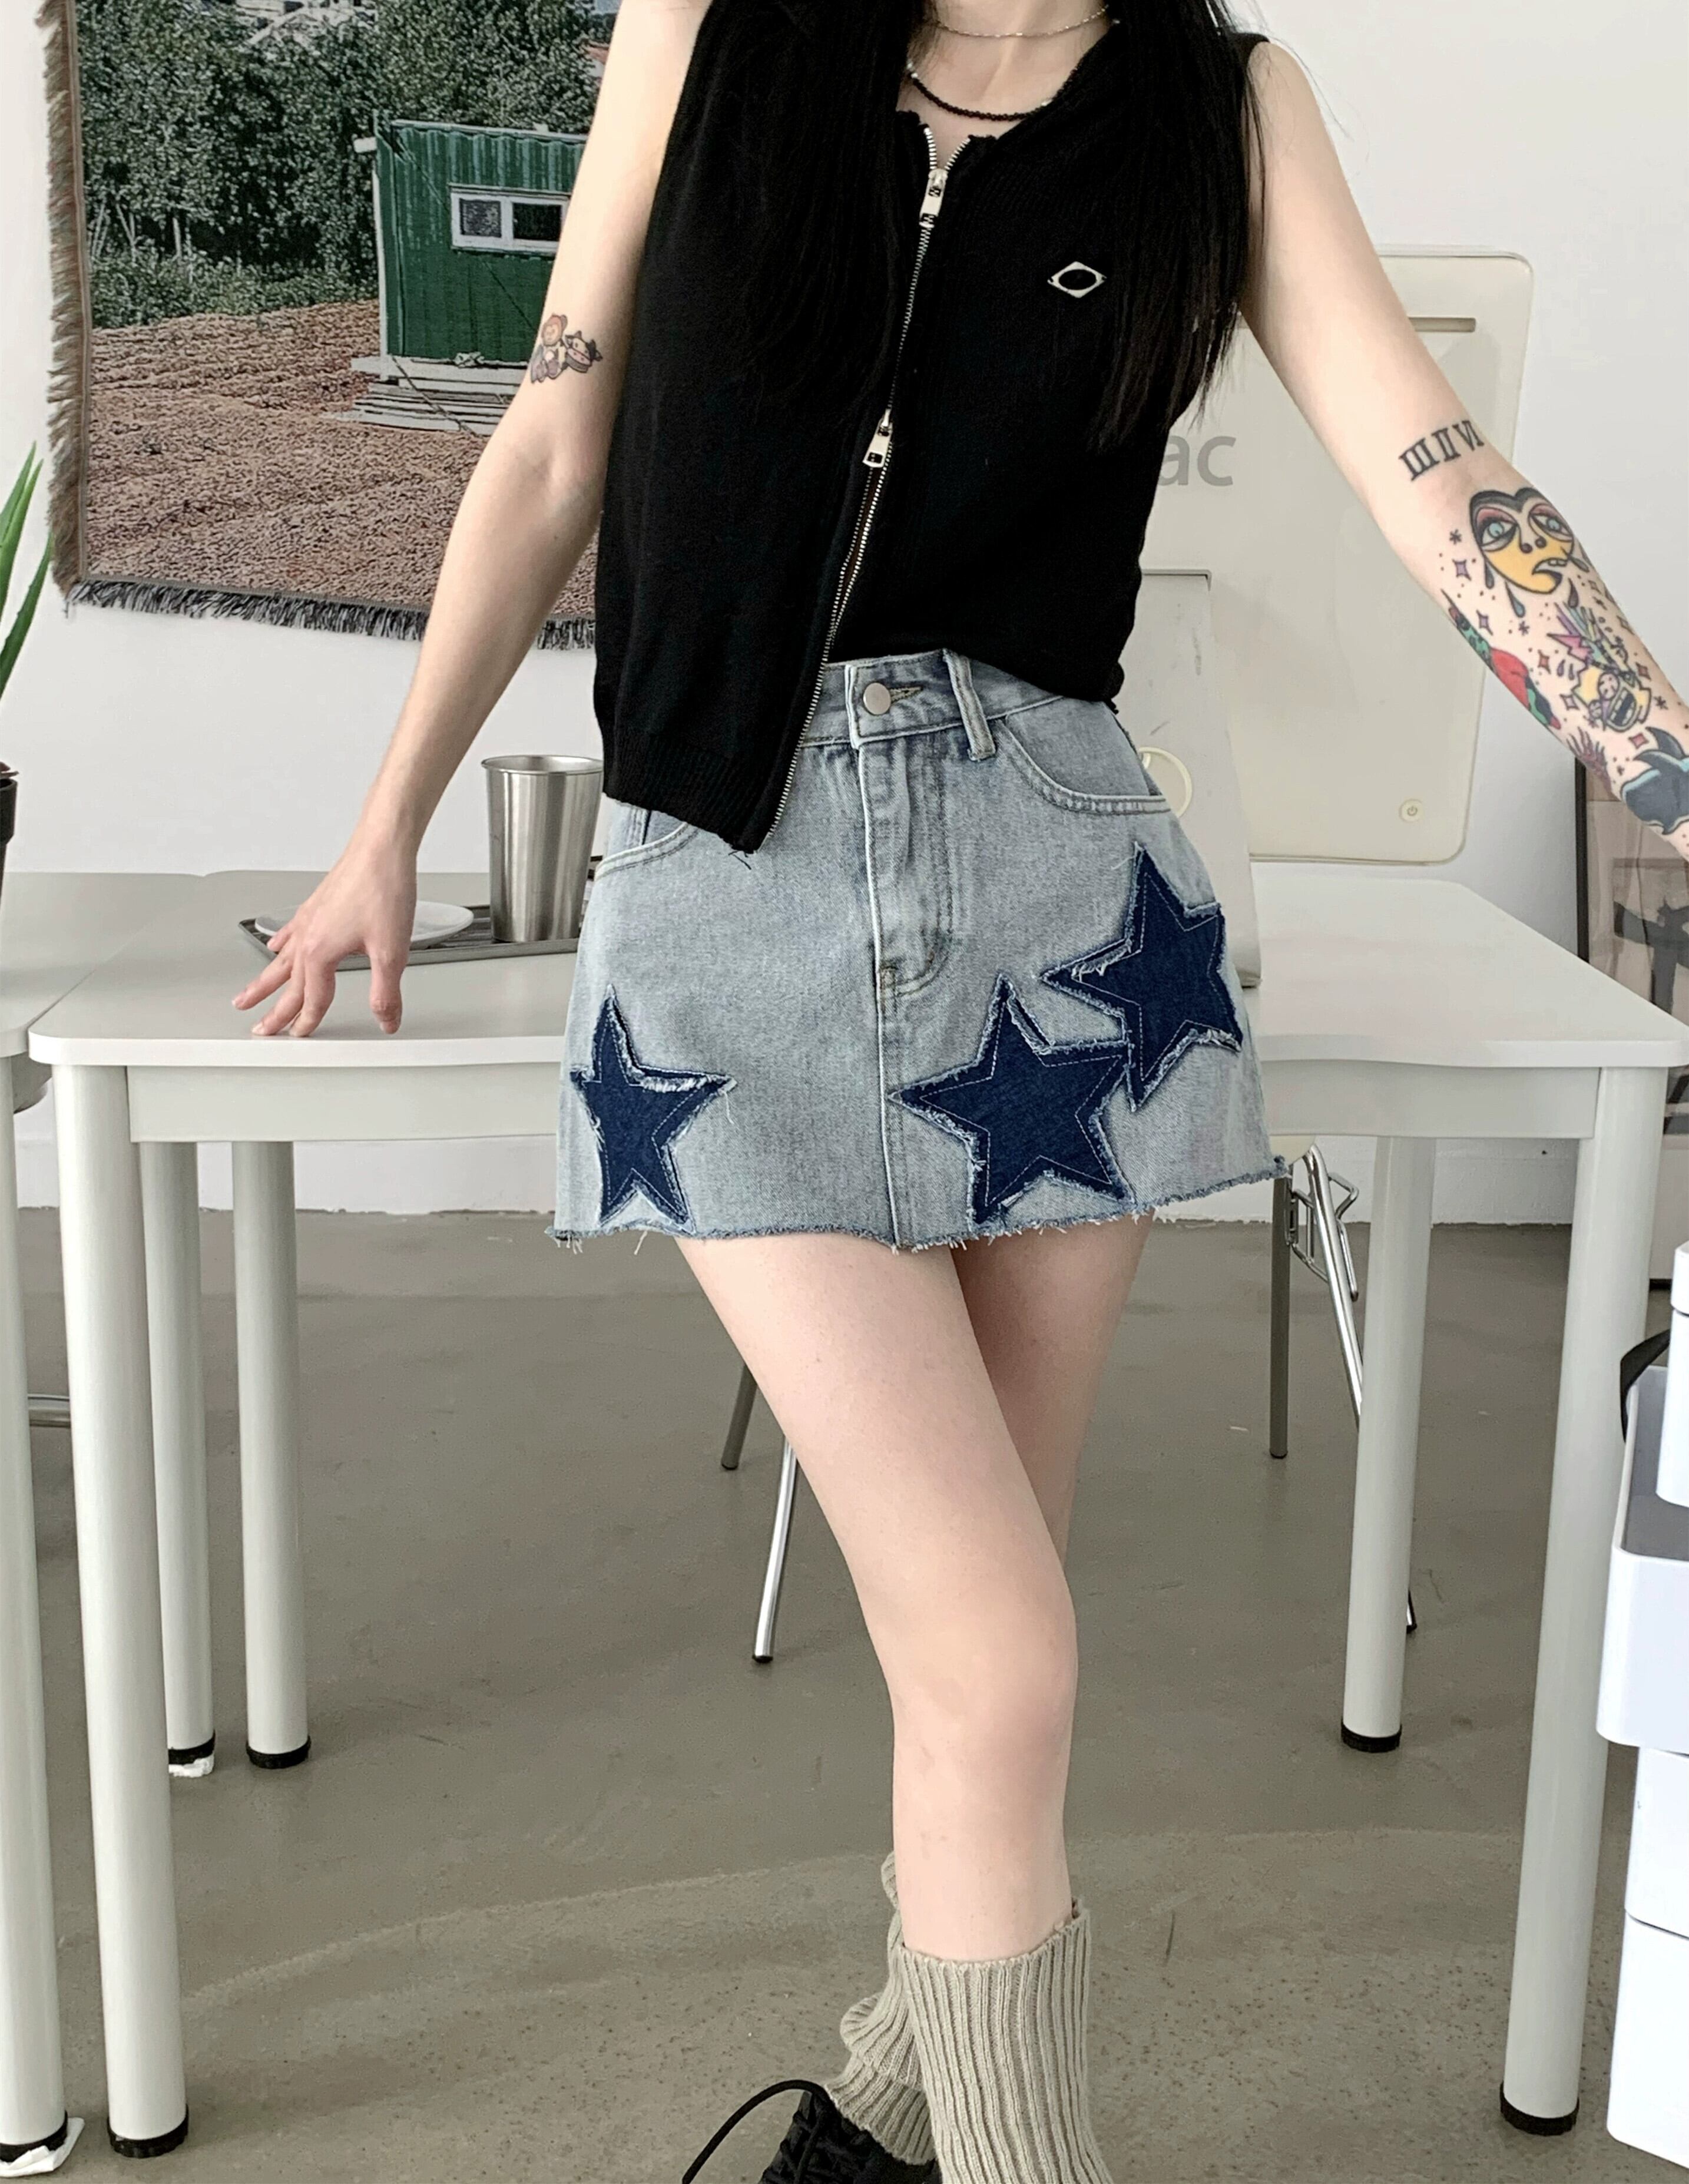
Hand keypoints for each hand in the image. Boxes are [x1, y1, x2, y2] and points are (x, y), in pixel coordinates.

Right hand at [233, 838, 417, 1037]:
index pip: (314, 999)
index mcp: (321, 952)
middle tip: (259, 1030)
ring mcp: (309, 920)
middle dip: (273, 1011)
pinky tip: (274, 949)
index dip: (309, 1022)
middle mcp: (308, 937)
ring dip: (263, 982)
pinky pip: (290, 933)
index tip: (300, 1037)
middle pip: (288, 985)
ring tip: (246, 997)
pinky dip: (280, 945)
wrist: (382, 848)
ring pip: (280, 960)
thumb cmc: (384, 889)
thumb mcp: (391, 951)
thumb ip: (386, 992)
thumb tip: (386, 1020)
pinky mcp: (316, 906)